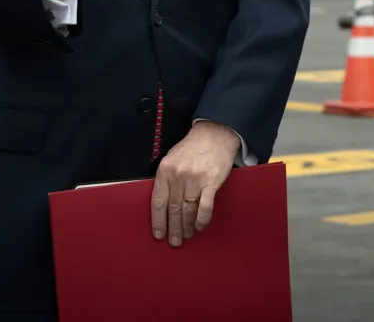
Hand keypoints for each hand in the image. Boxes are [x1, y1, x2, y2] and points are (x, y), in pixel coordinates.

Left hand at [150, 121, 240, 246]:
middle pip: (173, 209)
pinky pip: (205, 206)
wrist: (215, 134)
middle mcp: (178, 176)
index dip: (158, 221)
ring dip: (187, 226)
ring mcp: (195, 179)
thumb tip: (163, 204)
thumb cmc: (193, 148)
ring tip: (187, 235)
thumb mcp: (172, 159)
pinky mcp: (211, 182)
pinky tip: (200, 227)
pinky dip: (202, 220)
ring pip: (188, 210)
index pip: (158, 201)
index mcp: (165, 170)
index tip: (159, 234)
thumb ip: (166, 179)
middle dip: (173, 228)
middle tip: (174, 241)